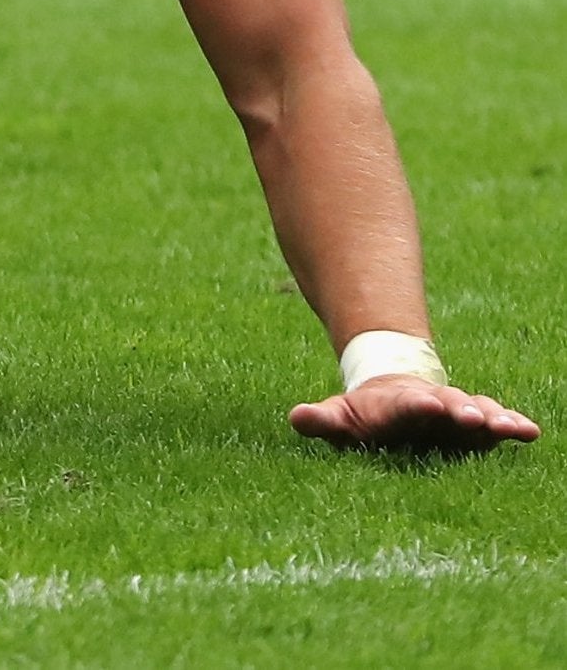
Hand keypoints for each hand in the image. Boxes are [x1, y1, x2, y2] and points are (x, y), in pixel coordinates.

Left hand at [290, 375, 540, 454]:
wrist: (393, 394)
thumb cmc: (365, 415)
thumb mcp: (340, 417)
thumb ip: (322, 420)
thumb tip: (297, 418)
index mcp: (396, 405)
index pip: (404, 405)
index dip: (413, 405)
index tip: (423, 404)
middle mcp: (431, 405)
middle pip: (447, 405)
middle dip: (459, 410)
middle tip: (470, 417)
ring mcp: (455, 413)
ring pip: (477, 411)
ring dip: (492, 418)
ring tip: (511, 427)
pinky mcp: (476, 424)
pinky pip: (496, 423)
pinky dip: (512, 425)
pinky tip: (529, 432)